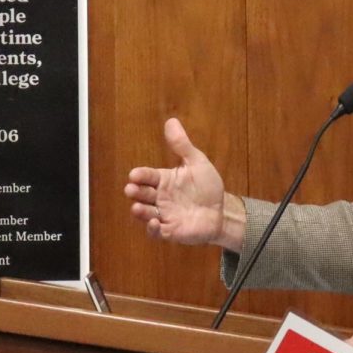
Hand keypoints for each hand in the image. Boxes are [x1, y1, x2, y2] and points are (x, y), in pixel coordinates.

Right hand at [124, 118, 242, 248]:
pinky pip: (157, 232)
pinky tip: (155, 223)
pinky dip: (153, 229)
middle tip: (131, 189)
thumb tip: (171, 121)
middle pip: (142, 194)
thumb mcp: (197, 163)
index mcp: (164, 180)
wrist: (222, 211)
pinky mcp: (170, 231)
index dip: (141, 175)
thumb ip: (183, 145)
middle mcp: (160, 197)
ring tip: (137, 207)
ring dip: (140, 211)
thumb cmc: (207, 187)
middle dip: (135, 192)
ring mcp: (164, 215)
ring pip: (145, 213)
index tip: (135, 174)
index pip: (148, 176)